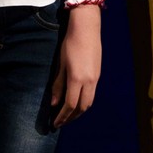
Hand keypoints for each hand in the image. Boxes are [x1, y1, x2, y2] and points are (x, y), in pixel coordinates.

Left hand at [50, 3, 100, 126]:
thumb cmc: (70, 44)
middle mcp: (89, 81)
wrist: (87, 28)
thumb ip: (58, 85)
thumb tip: (54, 103)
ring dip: (79, 111)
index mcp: (77, 79)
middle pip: (82, 107)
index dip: (62, 116)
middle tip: (61, 122)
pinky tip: (77, 101)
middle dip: (71, 117)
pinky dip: (84, 102)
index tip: (55, 123)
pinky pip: (92, 94)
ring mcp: (96, 78)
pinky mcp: (98, 74)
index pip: (70, 105)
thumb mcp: (61, 64)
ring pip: (89, 102)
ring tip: (68, 114)